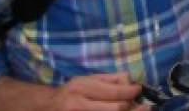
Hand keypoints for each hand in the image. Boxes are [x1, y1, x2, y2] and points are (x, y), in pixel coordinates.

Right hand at [0, 72, 144, 110]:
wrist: (45, 107)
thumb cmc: (70, 92)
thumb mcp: (86, 80)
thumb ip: (108, 80)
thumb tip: (130, 81)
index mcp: (82, 88)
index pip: (115, 93)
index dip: (132, 92)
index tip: (139, 90)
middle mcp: (78, 105)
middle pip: (116, 109)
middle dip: (132, 108)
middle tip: (144, 106)